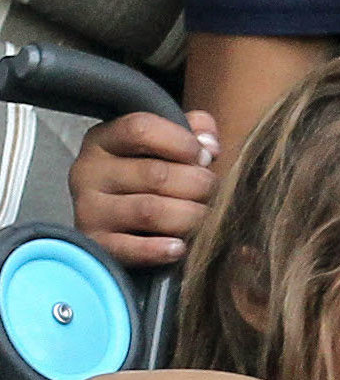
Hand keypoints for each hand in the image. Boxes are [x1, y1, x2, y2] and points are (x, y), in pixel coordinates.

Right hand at [70, 109, 218, 267]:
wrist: (115, 229)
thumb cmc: (147, 181)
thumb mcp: (162, 145)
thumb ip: (192, 130)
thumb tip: (209, 143)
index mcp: (103, 140)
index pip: (141, 129)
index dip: (182, 142)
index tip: (204, 156)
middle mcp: (89, 172)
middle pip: (154, 174)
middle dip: (196, 184)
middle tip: (211, 192)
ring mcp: (89, 210)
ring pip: (150, 211)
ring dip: (188, 216)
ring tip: (200, 217)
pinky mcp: (96, 244)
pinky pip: (133, 249)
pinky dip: (162, 250)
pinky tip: (179, 247)